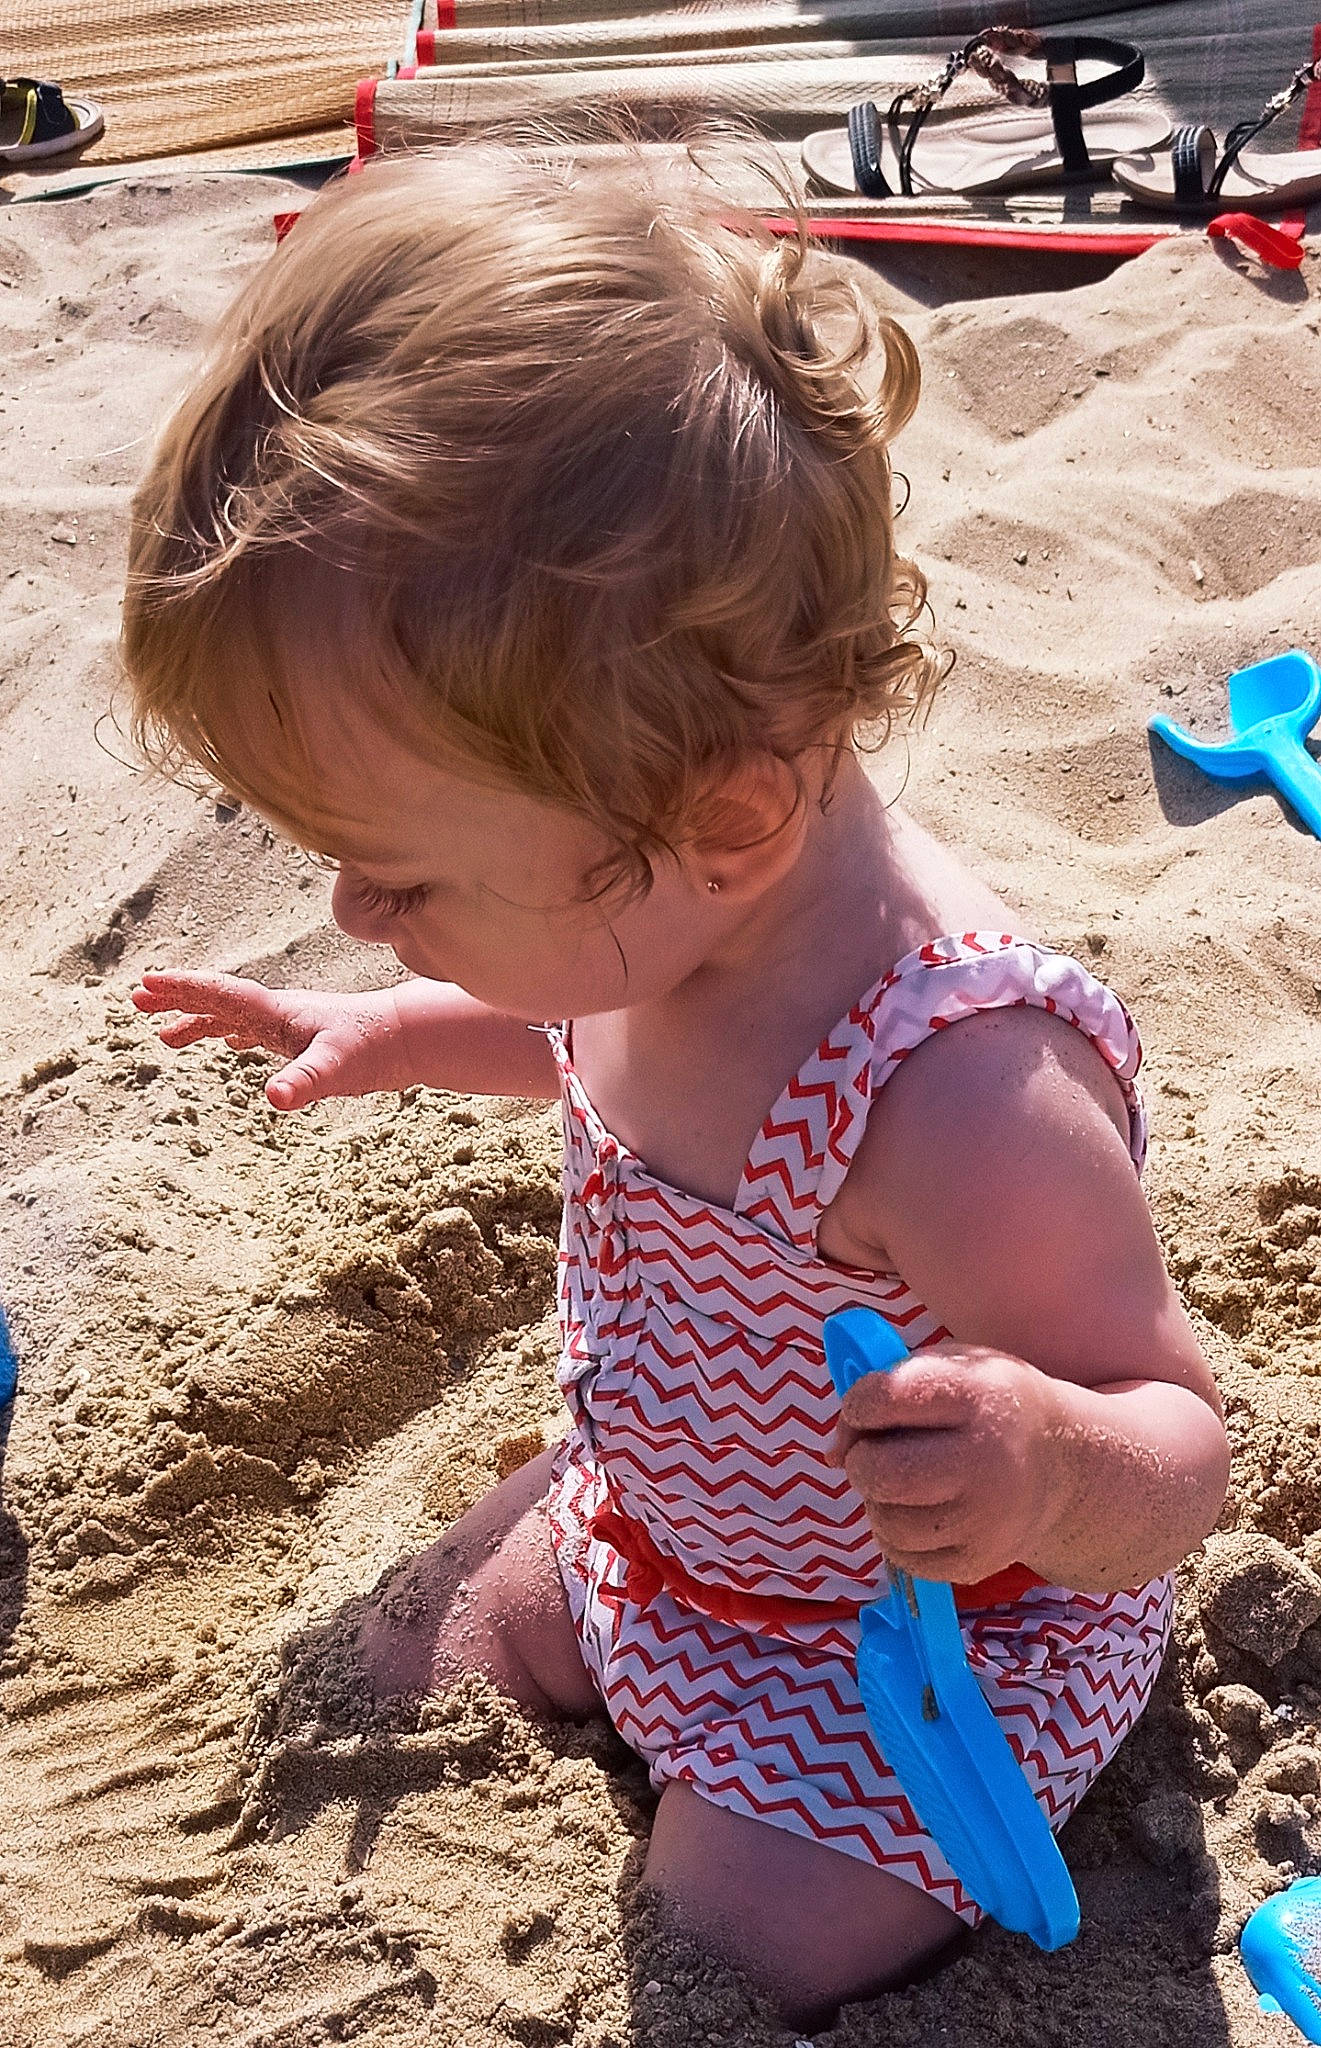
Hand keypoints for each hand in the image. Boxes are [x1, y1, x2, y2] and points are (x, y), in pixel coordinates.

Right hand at [131, 972, 412, 1110]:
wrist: (410, 1039)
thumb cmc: (375, 1049)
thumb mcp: (337, 1068)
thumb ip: (305, 1082)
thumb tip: (273, 1099)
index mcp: (276, 1012)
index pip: (220, 995)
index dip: (182, 990)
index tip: (146, 983)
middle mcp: (279, 1012)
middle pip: (219, 999)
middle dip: (178, 998)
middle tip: (137, 999)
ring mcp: (290, 1024)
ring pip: (233, 1016)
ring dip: (198, 1020)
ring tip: (165, 1035)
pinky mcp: (304, 1038)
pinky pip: (255, 1030)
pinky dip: (230, 1032)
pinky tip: (227, 1042)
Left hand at [829, 1342, 1065, 1584]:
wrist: (1061, 1464)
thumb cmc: (985, 1406)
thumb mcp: (950, 1368)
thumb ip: (885, 1391)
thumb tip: (831, 1452)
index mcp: (976, 1396)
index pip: (885, 1399)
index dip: (859, 1403)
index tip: (867, 1406)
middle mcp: (987, 1460)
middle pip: (881, 1472)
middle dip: (861, 1460)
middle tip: (877, 1453)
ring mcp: (986, 1519)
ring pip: (886, 1521)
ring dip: (878, 1499)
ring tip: (903, 1481)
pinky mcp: (979, 1561)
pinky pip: (903, 1558)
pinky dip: (896, 1533)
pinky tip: (919, 1510)